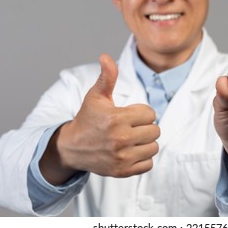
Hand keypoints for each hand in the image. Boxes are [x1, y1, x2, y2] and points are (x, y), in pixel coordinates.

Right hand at [40, 54, 159, 184]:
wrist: (72, 148)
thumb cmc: (87, 119)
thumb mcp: (95, 97)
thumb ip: (106, 77)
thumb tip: (106, 56)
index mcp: (116, 119)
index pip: (150, 114)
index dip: (142, 112)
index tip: (129, 115)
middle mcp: (120, 139)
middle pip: (155, 130)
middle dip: (146, 127)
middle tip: (132, 127)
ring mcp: (122, 157)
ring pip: (154, 147)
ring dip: (146, 142)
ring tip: (132, 139)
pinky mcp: (123, 171)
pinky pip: (149, 164)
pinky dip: (143, 158)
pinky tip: (131, 151)